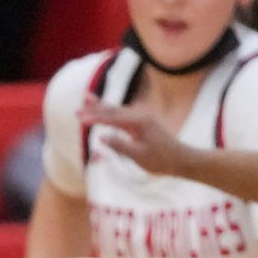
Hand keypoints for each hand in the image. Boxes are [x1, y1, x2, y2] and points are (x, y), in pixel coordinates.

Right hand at [77, 101, 192, 177]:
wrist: (181, 159)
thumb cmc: (161, 160)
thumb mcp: (139, 156)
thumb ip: (120, 146)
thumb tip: (101, 137)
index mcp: (138, 122)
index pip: (111, 119)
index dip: (94, 118)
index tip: (79, 118)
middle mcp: (139, 115)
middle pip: (112, 110)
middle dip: (93, 109)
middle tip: (76, 109)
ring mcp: (141, 117)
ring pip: (116, 109)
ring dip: (100, 105)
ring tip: (85, 98)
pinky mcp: (142, 122)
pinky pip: (122, 114)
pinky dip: (110, 111)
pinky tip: (103, 109)